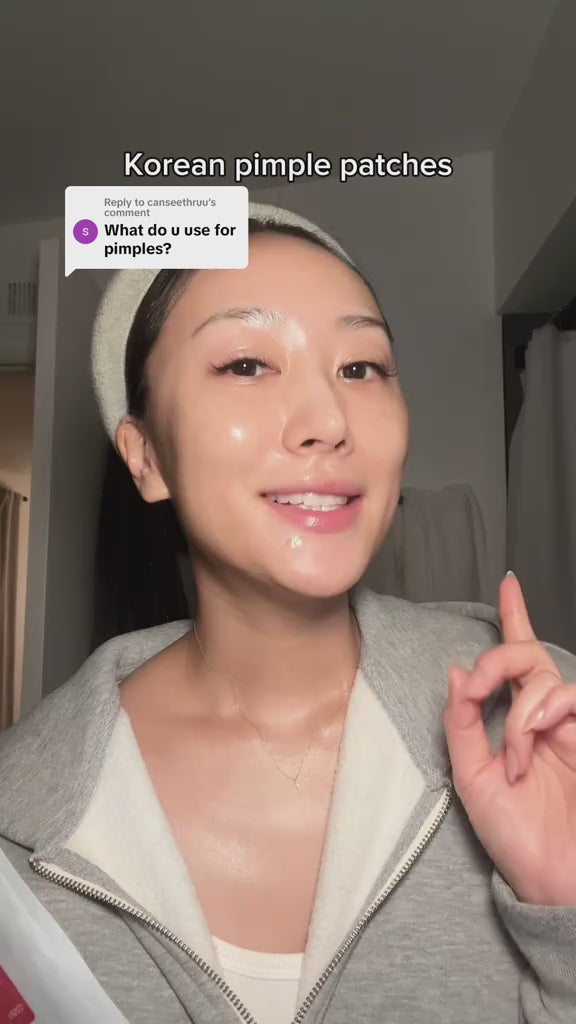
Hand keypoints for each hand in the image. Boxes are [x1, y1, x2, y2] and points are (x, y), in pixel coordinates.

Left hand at [443, 572, 575, 905]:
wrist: (553, 882)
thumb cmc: (515, 838)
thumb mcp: (470, 778)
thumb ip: (461, 724)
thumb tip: (456, 672)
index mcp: (516, 725)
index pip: (515, 663)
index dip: (514, 620)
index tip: (509, 584)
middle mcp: (545, 720)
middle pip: (528, 658)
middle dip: (498, 659)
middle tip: (478, 687)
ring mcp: (570, 728)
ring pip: (545, 679)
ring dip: (520, 709)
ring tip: (514, 754)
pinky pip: (570, 698)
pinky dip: (543, 714)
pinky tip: (533, 746)